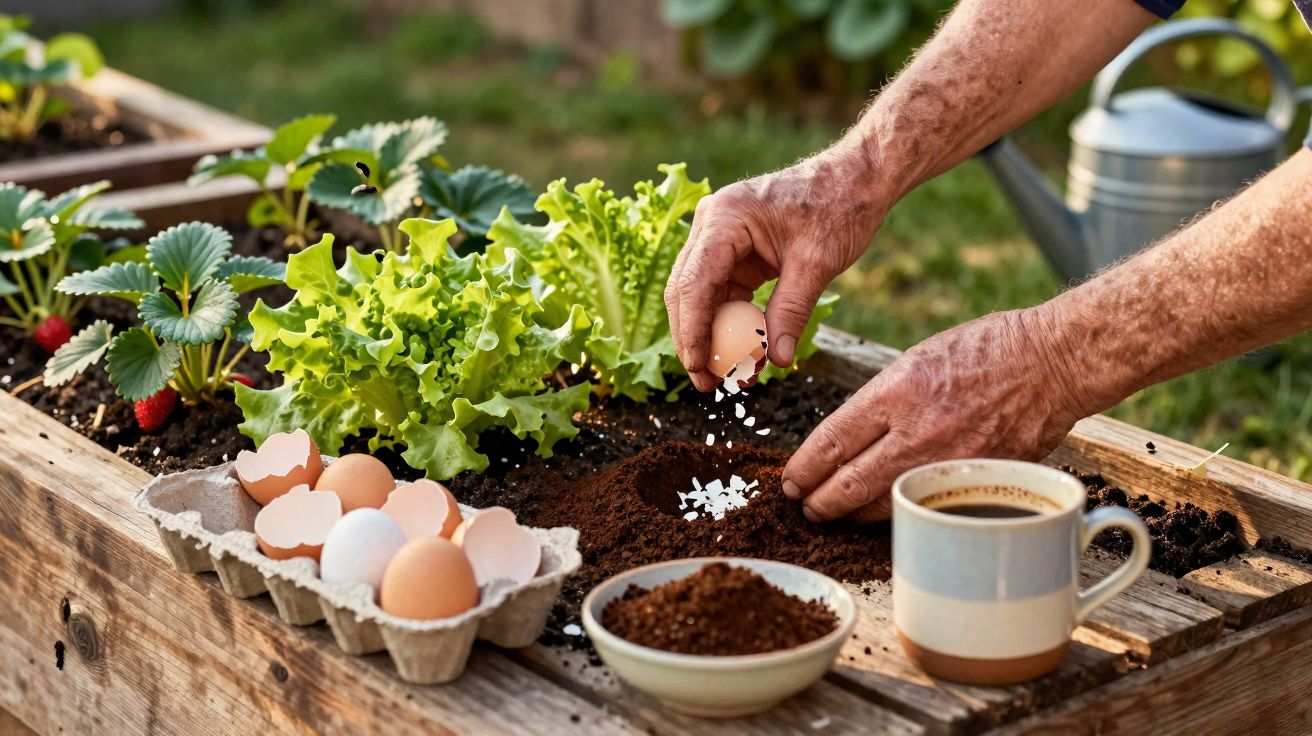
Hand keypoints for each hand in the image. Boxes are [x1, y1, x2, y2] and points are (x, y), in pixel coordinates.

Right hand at [664, 144, 886, 390]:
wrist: (856, 180)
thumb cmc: (838, 206)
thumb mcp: (816, 263)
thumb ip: (792, 311)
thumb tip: (775, 360)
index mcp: (725, 217)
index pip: (694, 281)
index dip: (692, 328)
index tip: (698, 366)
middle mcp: (712, 225)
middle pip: (685, 290)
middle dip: (691, 338)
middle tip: (705, 382)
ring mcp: (719, 238)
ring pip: (698, 295)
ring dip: (707, 335)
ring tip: (723, 375)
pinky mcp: (734, 252)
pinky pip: (721, 293)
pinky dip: (727, 323)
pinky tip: (739, 352)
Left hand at [782, 308, 1089, 521]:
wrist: (1052, 361)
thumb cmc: (986, 350)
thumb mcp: (915, 360)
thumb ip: (881, 402)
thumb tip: (848, 438)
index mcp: (896, 392)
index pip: (832, 442)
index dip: (804, 468)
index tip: (791, 479)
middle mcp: (917, 432)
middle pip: (848, 484)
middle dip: (818, 501)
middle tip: (804, 506)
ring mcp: (947, 462)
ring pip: (882, 506)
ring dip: (852, 514)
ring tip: (835, 514)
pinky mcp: (974, 483)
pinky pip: (925, 508)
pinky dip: (900, 515)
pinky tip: (885, 515)